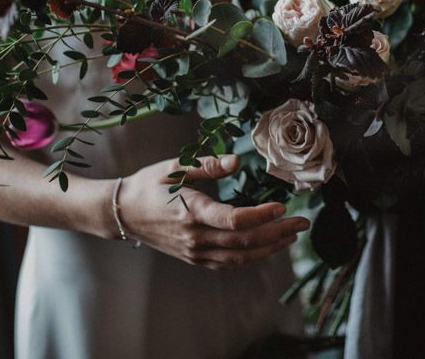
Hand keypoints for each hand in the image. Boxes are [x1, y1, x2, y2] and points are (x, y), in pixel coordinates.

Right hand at [117, 154, 308, 269]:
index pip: (235, 220)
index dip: (262, 215)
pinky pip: (227, 264)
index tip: (282, 205)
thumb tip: (236, 161)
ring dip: (269, 248)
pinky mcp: (194, 258)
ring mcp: (194, 251)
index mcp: (191, 212)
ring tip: (290, 236)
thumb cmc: (148, 185)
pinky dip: (250, 258)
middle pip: (245, 241)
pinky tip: (265, 248)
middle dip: (278, 233)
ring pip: (239, 257)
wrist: (122, 212)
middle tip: (302, 223)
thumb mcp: (174, 166)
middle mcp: (195, 237)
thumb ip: (206, 165)